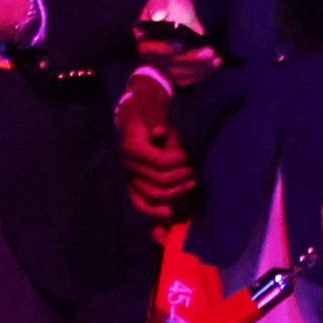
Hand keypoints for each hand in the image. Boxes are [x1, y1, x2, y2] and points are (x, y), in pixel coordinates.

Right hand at [114, 78, 201, 214]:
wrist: (134, 117)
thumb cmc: (148, 112)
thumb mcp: (153, 108)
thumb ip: (156, 119)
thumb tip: (160, 131)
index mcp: (133, 147)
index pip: (159, 162)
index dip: (177, 162)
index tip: (187, 156)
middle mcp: (129, 165)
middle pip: (158, 181)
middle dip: (180, 178)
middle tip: (193, 172)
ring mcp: (130, 177)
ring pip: (152, 195)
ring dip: (175, 193)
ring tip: (190, 185)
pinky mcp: (133, 186)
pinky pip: (140, 204)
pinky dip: (154, 212)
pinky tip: (169, 214)